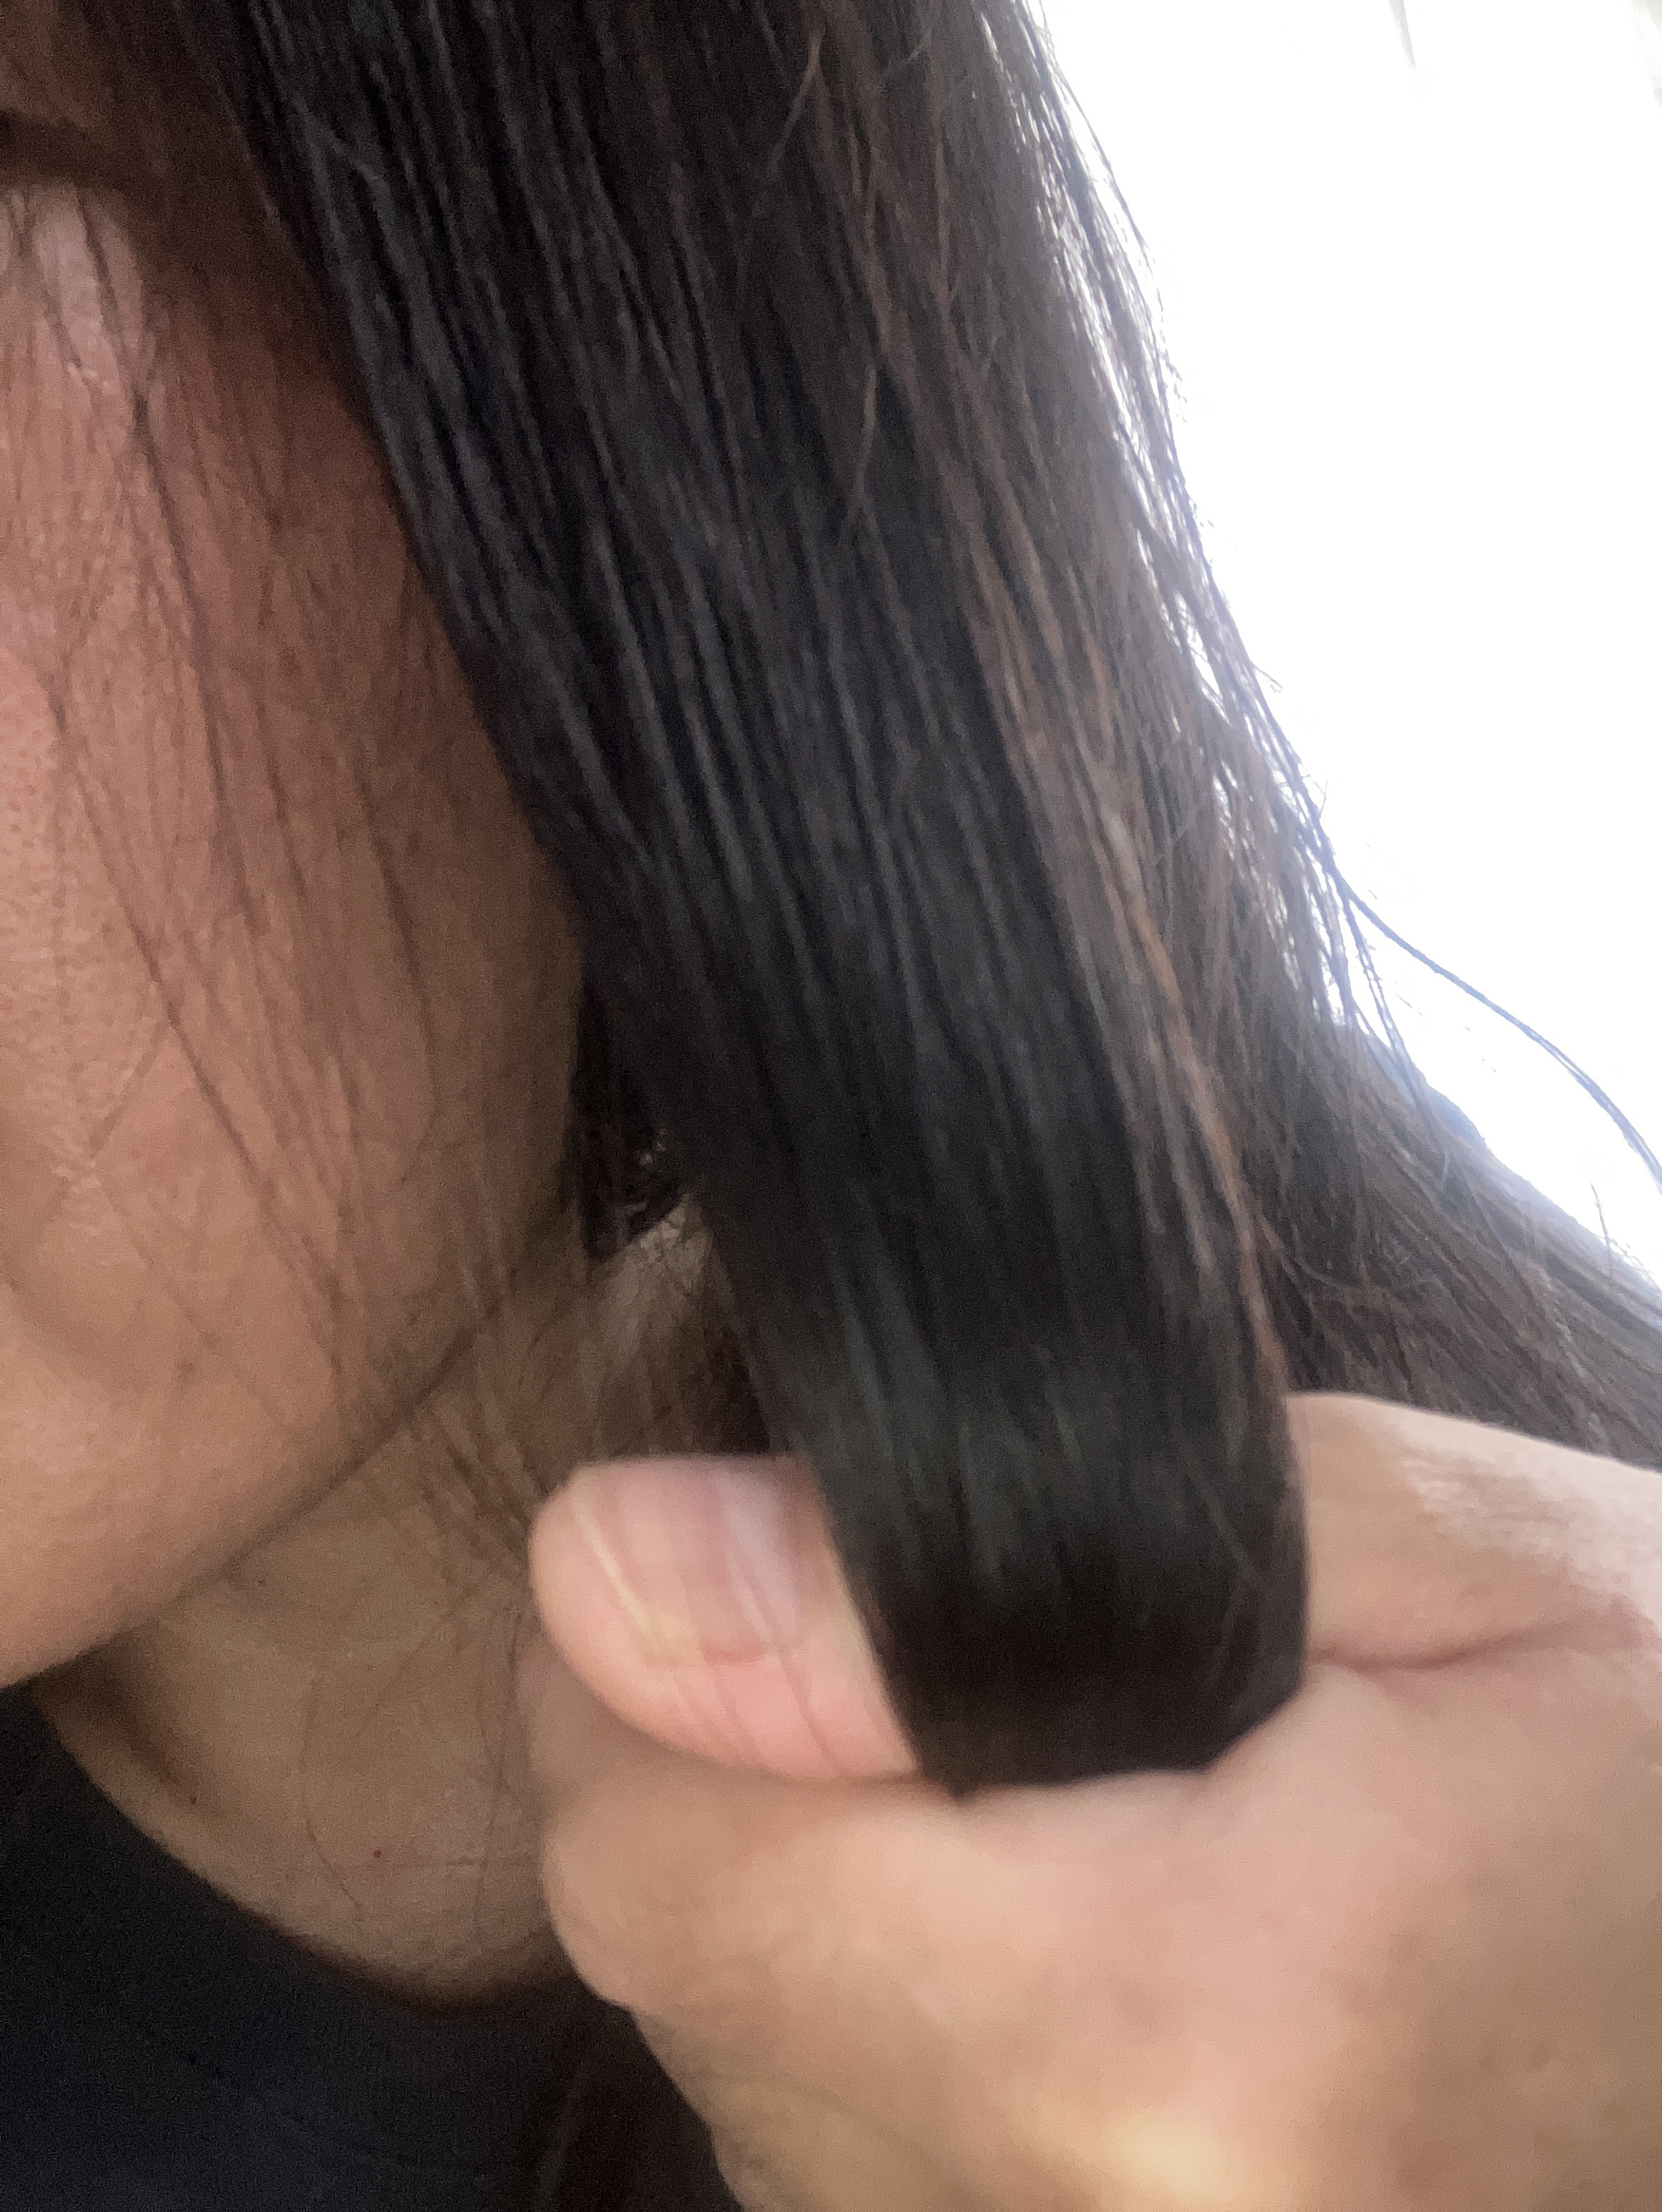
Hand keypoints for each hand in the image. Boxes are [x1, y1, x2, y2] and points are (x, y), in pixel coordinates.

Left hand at [516, 1396, 1661, 2211]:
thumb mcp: (1420, 1550)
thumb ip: (1010, 1559)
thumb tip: (610, 1564)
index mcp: (1170, 2042)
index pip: (657, 1860)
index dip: (652, 1671)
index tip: (762, 1555)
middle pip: (680, 1972)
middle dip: (733, 1771)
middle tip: (930, 1651)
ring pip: (740, 2076)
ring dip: (813, 1903)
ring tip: (1037, 1793)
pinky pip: (850, 2163)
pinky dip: (892, 2026)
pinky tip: (1059, 1933)